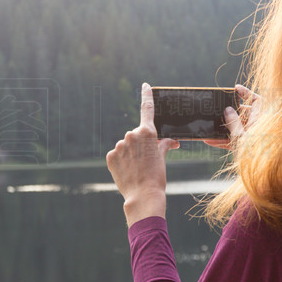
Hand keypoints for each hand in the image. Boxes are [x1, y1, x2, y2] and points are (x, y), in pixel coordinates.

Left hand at [106, 83, 179, 225]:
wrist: (143, 195)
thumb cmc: (156, 176)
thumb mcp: (162, 158)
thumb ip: (164, 145)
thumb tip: (171, 141)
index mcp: (147, 132)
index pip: (147, 108)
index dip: (146, 95)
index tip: (145, 85)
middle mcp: (131, 134)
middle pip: (136, 135)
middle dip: (140, 144)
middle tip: (146, 160)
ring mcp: (119, 145)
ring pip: (125, 145)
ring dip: (130, 153)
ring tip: (137, 168)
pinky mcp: (110, 156)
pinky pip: (117, 155)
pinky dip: (121, 161)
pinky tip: (127, 171)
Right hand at [205, 84, 261, 149]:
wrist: (263, 177)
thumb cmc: (256, 155)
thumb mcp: (241, 137)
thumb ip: (233, 122)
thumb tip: (227, 109)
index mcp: (263, 120)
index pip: (257, 100)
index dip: (247, 93)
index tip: (235, 88)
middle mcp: (260, 127)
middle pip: (245, 114)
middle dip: (230, 113)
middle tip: (217, 110)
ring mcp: (255, 138)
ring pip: (238, 128)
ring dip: (224, 129)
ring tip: (209, 128)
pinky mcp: (250, 149)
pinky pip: (237, 141)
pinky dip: (225, 141)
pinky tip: (210, 142)